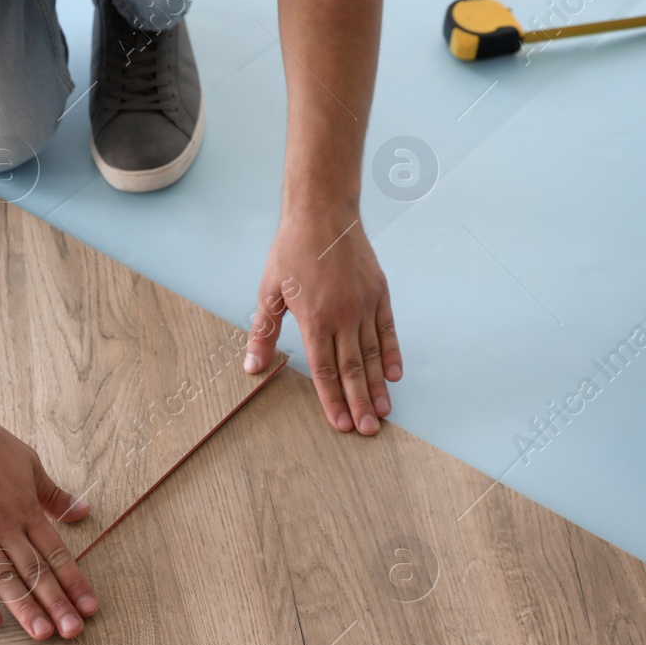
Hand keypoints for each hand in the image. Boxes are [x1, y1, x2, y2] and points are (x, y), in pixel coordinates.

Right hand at [0, 408, 97, 638]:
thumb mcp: (28, 463)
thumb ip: (54, 494)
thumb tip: (84, 510)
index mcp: (27, 509)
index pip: (58, 553)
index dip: (76, 582)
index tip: (90, 607)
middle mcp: (5, 525)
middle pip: (36, 571)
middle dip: (57, 604)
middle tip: (73, 633)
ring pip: (5, 577)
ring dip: (25, 607)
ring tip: (42, 634)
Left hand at [244, 209, 401, 434]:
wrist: (323, 213)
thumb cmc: (292, 250)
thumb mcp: (269, 292)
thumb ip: (263, 333)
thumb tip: (251, 367)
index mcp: (314, 319)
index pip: (324, 370)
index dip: (332, 400)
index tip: (340, 424)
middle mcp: (343, 316)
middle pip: (352, 370)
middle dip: (359, 404)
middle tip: (368, 431)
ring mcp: (364, 305)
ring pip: (373, 355)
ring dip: (377, 386)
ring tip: (383, 412)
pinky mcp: (379, 293)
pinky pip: (387, 331)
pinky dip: (391, 354)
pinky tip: (394, 375)